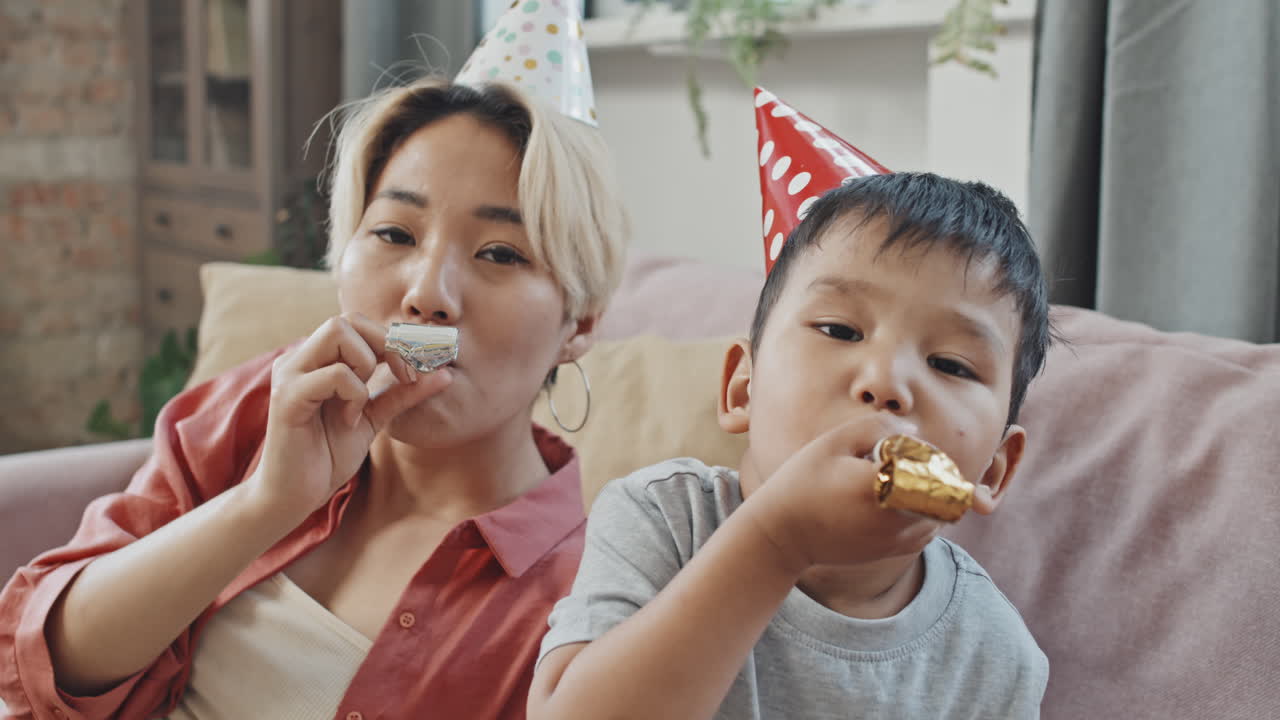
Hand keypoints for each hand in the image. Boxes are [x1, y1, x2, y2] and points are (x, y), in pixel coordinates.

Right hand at [250, 313, 453, 522]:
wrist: (294, 496)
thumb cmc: (328, 456)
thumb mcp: (374, 418)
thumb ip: (403, 393)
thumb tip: (443, 373)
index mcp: (316, 360)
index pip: (357, 323)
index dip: (392, 340)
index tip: (412, 372)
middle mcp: (299, 359)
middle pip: (347, 319)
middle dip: (385, 344)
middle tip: (401, 378)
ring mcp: (290, 375)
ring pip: (338, 333)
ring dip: (366, 364)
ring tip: (362, 403)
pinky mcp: (287, 397)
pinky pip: (334, 374)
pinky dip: (354, 394)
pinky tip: (350, 420)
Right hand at [745, 415, 941, 571]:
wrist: (781, 535)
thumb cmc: (801, 483)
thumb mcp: (832, 443)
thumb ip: (876, 427)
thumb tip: (913, 431)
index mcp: (880, 486)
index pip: (933, 468)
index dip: (930, 456)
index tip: (911, 447)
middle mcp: (895, 518)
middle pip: (943, 492)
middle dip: (934, 474)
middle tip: (908, 461)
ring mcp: (896, 539)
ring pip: (941, 513)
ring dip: (932, 495)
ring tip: (900, 481)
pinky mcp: (892, 552)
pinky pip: (927, 531)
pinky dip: (923, 513)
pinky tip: (897, 501)